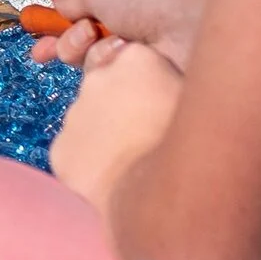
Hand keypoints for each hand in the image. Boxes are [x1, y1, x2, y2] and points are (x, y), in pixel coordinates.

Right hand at [30, 0, 210, 71]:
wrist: (191, 28)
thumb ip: (73, 0)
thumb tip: (57, 0)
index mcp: (119, 2)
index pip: (79, 19)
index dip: (56, 30)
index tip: (37, 40)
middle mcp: (125, 32)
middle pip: (79, 48)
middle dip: (69, 44)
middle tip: (81, 40)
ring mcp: (133, 61)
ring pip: (90, 66)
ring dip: (90, 53)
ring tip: (110, 43)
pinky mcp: (141, 85)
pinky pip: (107, 84)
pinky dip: (108, 69)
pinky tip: (121, 59)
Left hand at [49, 39, 184, 214]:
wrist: (161, 199)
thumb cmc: (194, 149)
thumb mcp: (199, 104)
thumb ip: (178, 86)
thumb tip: (177, 87)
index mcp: (137, 60)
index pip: (137, 61)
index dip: (151, 85)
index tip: (161, 106)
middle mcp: (98, 78)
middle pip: (108, 87)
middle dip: (123, 106)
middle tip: (148, 136)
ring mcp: (74, 114)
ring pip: (89, 121)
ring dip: (105, 136)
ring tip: (135, 164)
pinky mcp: (61, 148)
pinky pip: (75, 153)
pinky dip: (90, 165)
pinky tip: (115, 181)